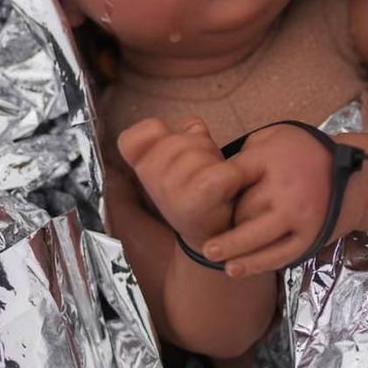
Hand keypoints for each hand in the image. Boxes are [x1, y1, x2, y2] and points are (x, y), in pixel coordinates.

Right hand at [117, 117, 245, 251]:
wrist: (212, 240)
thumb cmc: (198, 192)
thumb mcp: (177, 163)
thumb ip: (178, 138)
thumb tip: (194, 126)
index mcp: (140, 167)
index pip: (133, 137)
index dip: (158, 135)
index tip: (171, 153)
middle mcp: (150, 178)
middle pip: (180, 138)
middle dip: (198, 147)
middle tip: (203, 171)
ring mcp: (172, 188)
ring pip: (202, 151)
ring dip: (216, 161)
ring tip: (216, 182)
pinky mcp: (199, 198)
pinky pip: (224, 172)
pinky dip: (235, 176)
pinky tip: (231, 188)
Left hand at [201, 124, 350, 276]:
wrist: (355, 178)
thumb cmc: (306, 154)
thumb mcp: (276, 137)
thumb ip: (248, 152)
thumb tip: (217, 173)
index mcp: (274, 159)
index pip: (233, 175)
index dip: (213, 187)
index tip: (199, 196)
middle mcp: (286, 189)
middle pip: (242, 210)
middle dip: (225, 219)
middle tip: (208, 226)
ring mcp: (298, 216)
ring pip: (257, 239)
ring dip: (232, 249)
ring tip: (211, 253)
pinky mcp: (309, 237)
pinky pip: (278, 255)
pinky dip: (256, 264)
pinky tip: (235, 268)